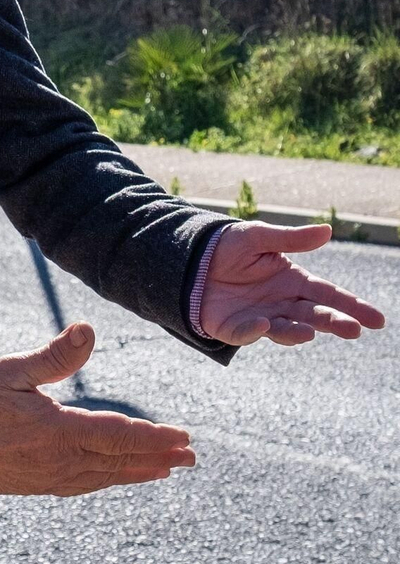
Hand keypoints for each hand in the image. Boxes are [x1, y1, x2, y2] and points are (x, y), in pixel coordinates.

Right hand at [0, 322, 194, 495]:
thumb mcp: (10, 371)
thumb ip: (53, 356)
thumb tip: (87, 329)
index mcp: (59, 431)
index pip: (121, 435)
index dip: (155, 437)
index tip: (184, 436)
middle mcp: (61, 460)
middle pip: (121, 460)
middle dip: (159, 458)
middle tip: (191, 458)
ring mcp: (50, 477)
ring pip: (105, 476)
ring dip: (139, 472)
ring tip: (165, 470)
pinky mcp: (37, 485)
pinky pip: (84, 485)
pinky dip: (109, 480)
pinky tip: (114, 477)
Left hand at [198, 222, 385, 345]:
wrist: (187, 258)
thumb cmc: (226, 247)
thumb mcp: (258, 237)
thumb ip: (291, 239)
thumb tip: (327, 230)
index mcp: (293, 281)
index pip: (328, 294)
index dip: (352, 306)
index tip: (377, 320)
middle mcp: (281, 303)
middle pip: (313, 315)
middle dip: (334, 323)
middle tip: (353, 329)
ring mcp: (259, 317)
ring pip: (285, 329)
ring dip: (297, 331)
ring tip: (310, 332)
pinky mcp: (232, 327)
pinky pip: (245, 333)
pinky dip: (253, 331)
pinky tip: (262, 323)